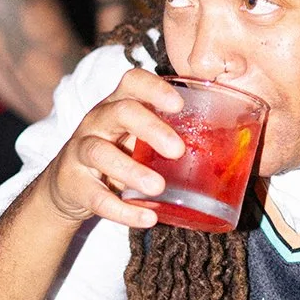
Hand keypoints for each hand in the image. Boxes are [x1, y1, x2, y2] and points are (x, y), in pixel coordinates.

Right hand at [42, 67, 184, 229]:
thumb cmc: (115, 155)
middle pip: (120, 111)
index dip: (154, 88)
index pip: (132, 81)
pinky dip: (122, 210)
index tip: (180, 104)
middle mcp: (97, 122)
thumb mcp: (136, 138)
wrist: (67, 186)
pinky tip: (147, 218)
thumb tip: (232, 151)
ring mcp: (81, 151)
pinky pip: (95, 196)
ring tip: (159, 188)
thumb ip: (170, 137)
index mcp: (118, 105)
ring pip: (100, 152)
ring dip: (132, 171)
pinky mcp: (73, 183)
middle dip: (151, 128)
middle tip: (178, 150)